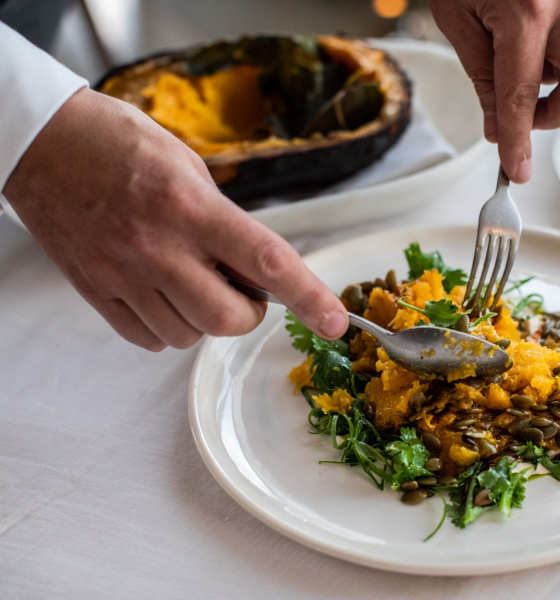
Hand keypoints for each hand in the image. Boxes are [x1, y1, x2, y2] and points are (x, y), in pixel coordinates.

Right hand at [3, 88, 347, 350]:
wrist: (40, 142)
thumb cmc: (118, 144)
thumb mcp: (189, 168)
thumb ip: (224, 220)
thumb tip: (254, 268)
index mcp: (190, 207)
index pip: (266, 262)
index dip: (310, 297)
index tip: (336, 321)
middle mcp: (157, 246)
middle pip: (227, 318)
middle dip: (248, 313)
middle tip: (241, 288)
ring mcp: (121, 273)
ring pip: (187, 335)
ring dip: (205, 319)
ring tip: (192, 279)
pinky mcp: (94, 290)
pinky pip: (148, 339)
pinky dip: (168, 327)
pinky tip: (163, 294)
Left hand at [430, 0, 559, 182]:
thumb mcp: (457, 17)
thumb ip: (482, 76)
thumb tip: (496, 125)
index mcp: (527, 11)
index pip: (522, 96)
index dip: (517, 140)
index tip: (516, 170)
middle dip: (557, 113)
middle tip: (522, 118)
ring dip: (550, 78)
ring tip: (509, 57)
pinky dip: (551, 54)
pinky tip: (521, 38)